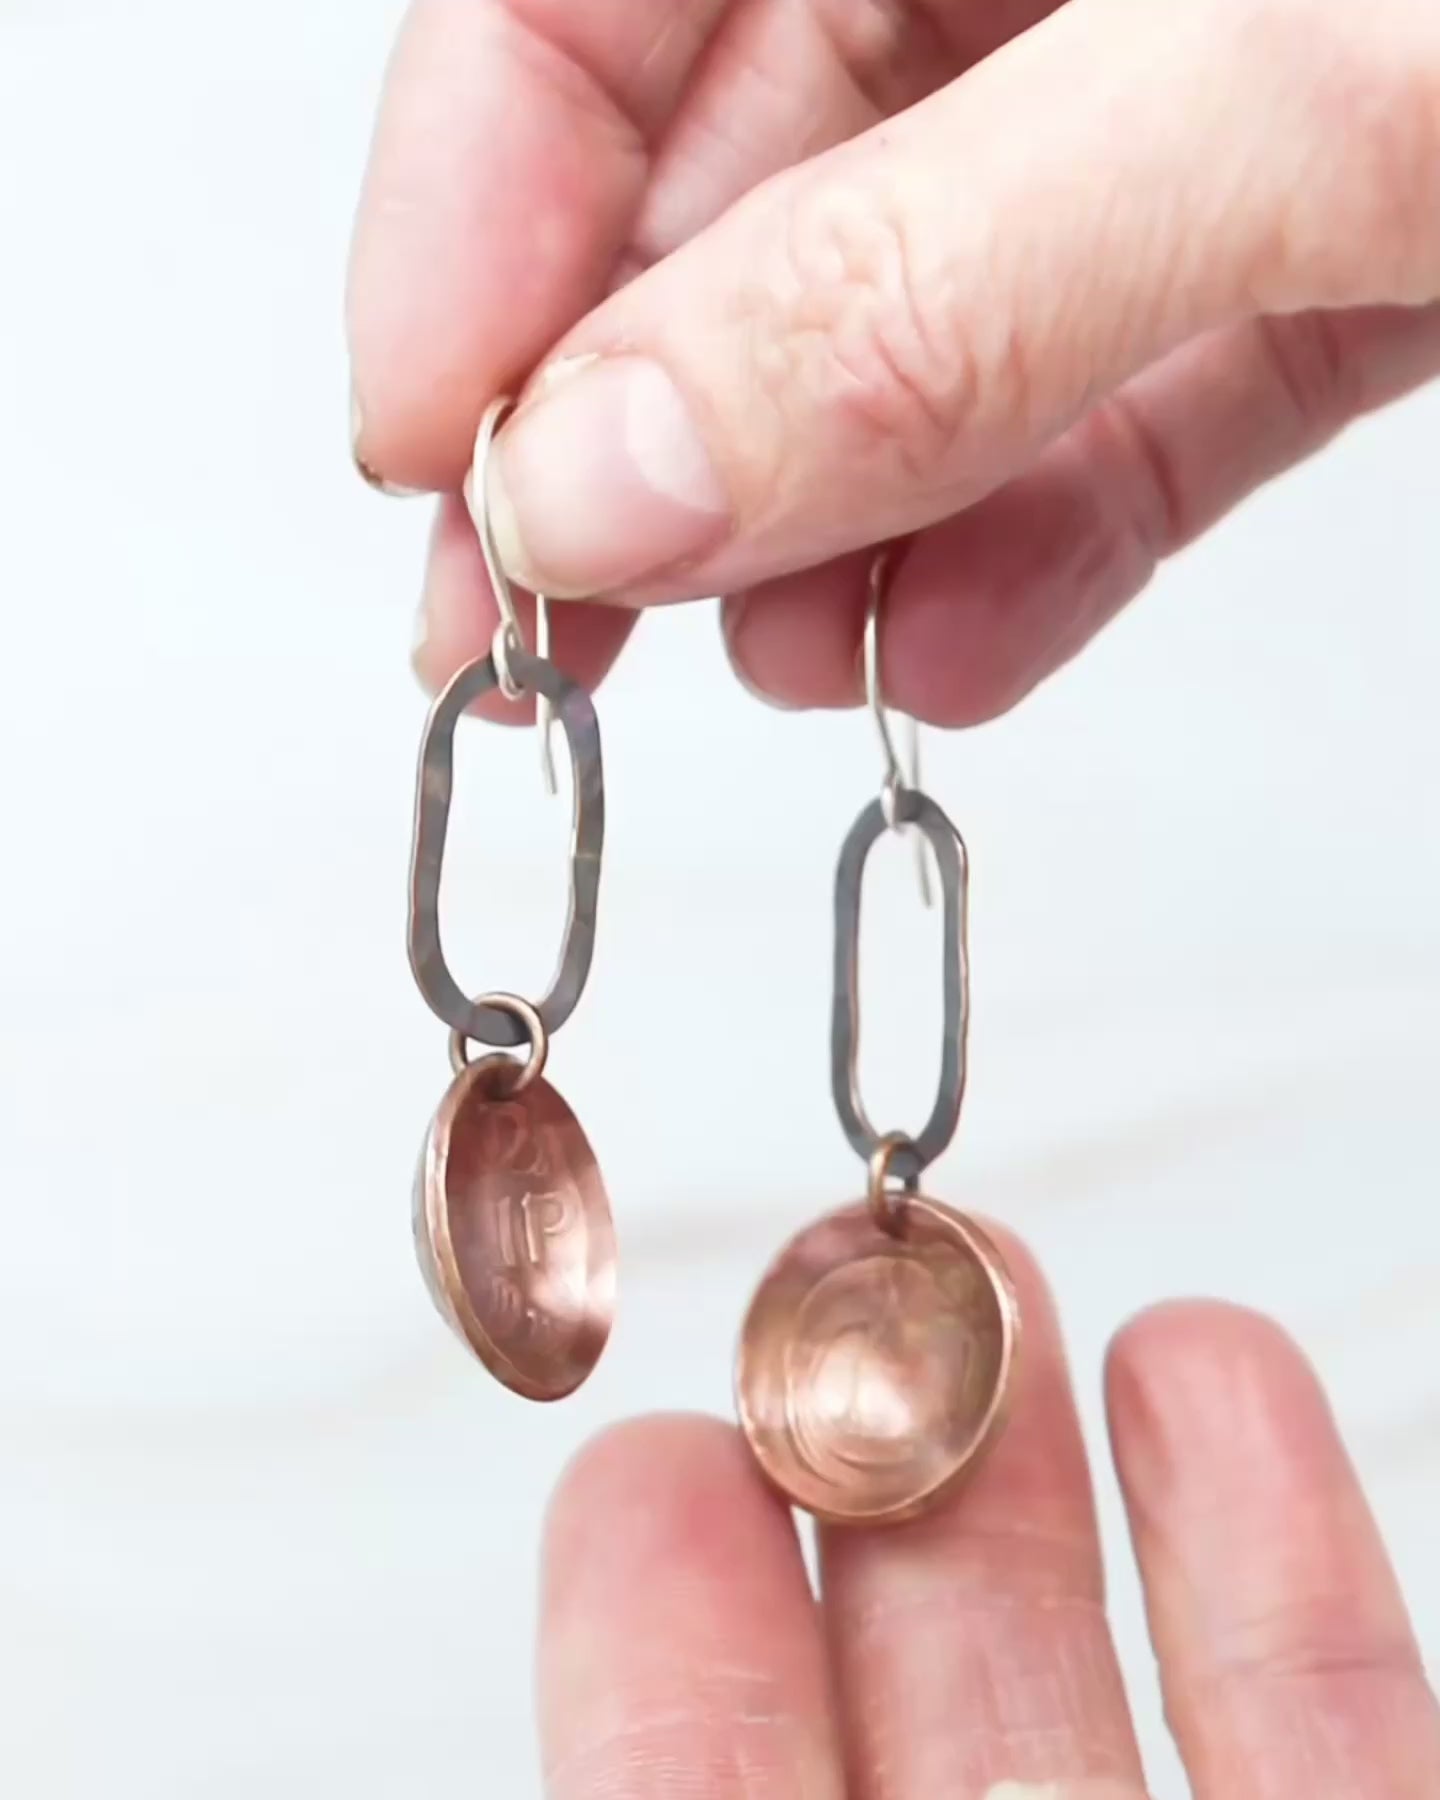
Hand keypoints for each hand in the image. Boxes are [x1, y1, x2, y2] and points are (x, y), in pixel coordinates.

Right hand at [348, 0, 1439, 724]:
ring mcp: (1212, 98)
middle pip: (743, 170)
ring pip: (934, 316)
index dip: (472, 210)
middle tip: (539, 625)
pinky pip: (1136, 399)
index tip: (427, 454)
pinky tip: (945, 651)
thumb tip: (612, 474)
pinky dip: (1037, 536)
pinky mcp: (1336, 246)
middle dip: (639, 418)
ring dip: (828, 518)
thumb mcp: (1291, 88)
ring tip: (767, 660)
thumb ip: (939, 277)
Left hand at [535, 1236, 1438, 1797]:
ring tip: (996, 1267)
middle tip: (832, 1294)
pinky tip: (1212, 1369)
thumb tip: (614, 1553)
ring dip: (1056, 1470)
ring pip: (1113, 1710)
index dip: (668, 1657)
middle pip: (919, 1724)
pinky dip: (1283, 1556)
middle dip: (871, 1489)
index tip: (654, 1464)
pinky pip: (1349, 1750)